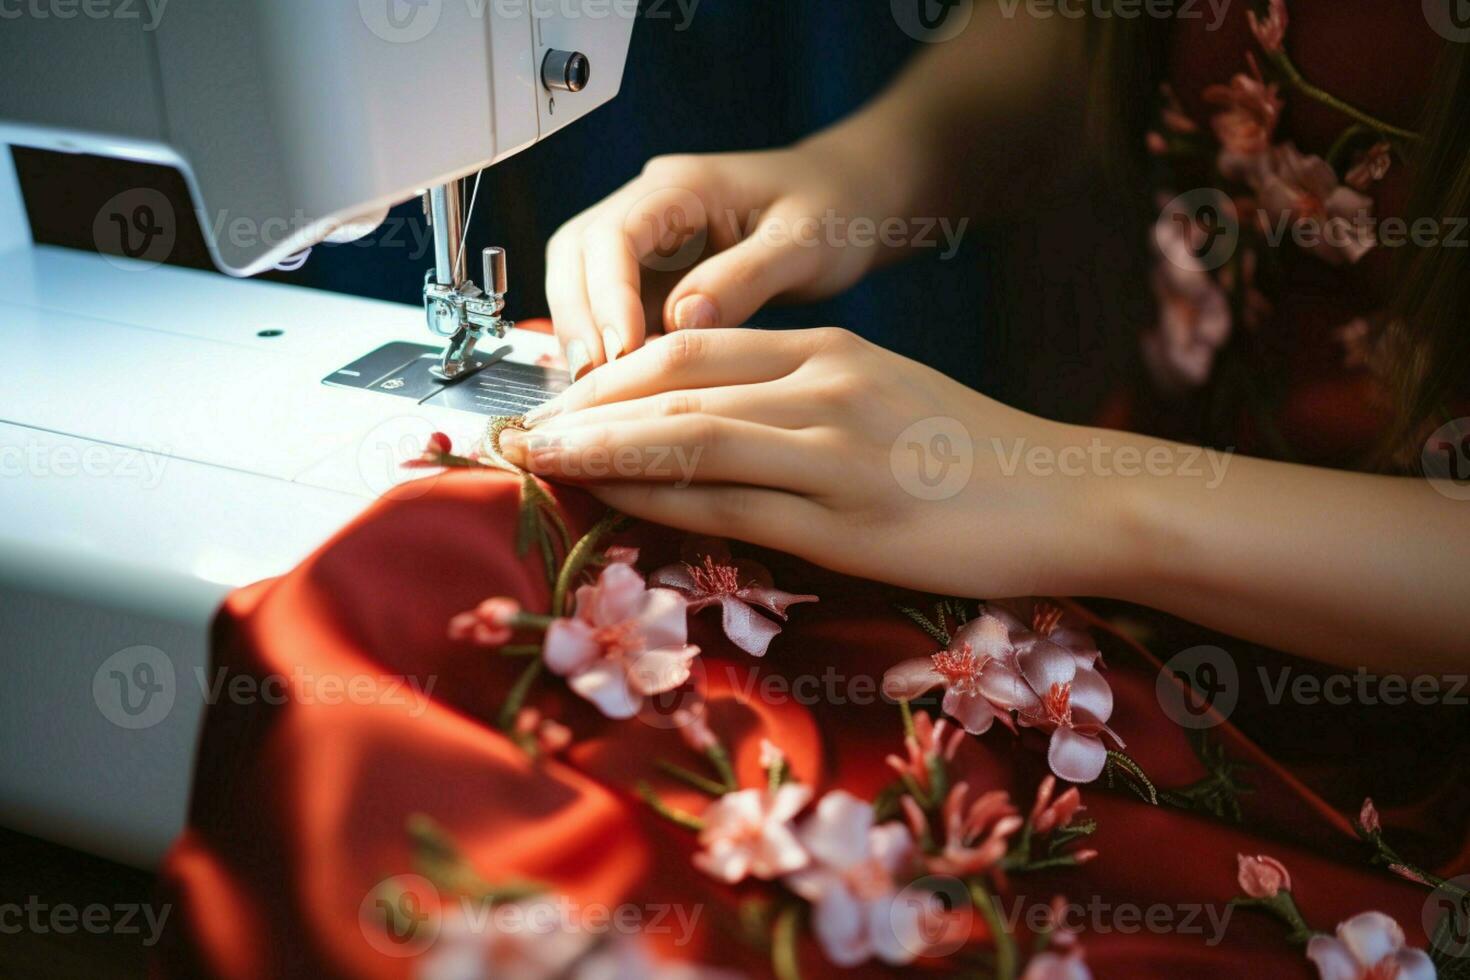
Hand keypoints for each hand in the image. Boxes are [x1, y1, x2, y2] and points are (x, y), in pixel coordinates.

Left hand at [500, 328, 1126, 599]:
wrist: (1073, 497)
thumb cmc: (976, 456)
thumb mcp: (883, 398)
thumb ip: (798, 401)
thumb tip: (703, 424)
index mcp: (829, 350)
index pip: (690, 344)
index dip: (609, 371)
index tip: (557, 399)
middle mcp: (824, 385)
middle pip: (673, 381)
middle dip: (583, 406)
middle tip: (520, 429)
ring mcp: (837, 451)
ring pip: (690, 439)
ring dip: (601, 449)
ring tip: (536, 460)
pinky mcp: (851, 520)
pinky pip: (733, 505)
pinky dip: (661, 502)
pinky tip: (613, 505)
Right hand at [544, 138, 904, 378]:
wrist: (849, 203)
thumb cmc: (835, 210)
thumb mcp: (804, 241)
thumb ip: (744, 277)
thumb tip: (681, 323)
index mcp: (682, 186)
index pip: (613, 235)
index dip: (605, 296)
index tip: (620, 352)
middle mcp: (650, 207)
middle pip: (575, 257)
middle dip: (577, 321)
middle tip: (594, 386)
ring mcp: (646, 244)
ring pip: (581, 285)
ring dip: (583, 338)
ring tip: (601, 397)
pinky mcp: (653, 279)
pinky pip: (610, 312)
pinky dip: (608, 349)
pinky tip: (624, 392)